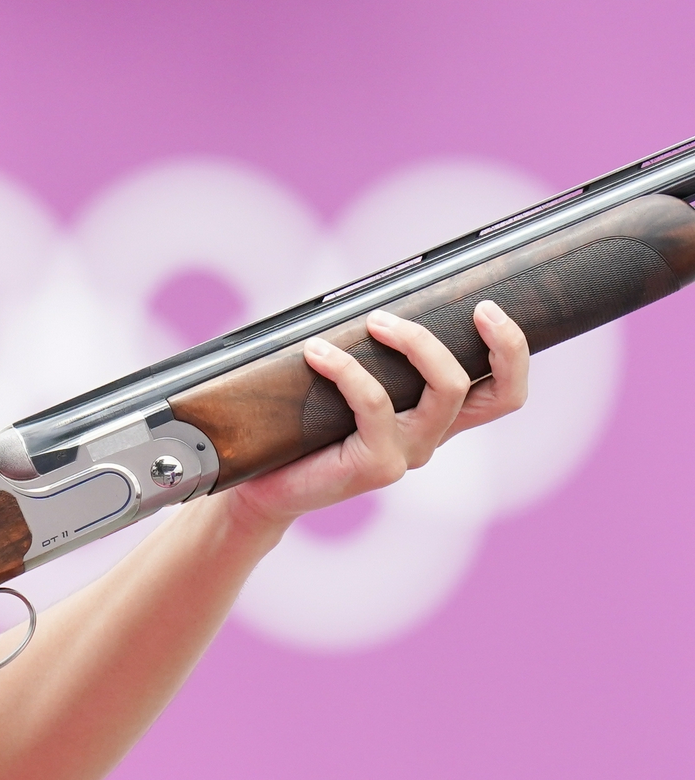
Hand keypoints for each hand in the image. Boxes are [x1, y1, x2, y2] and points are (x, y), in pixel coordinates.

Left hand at [229, 300, 529, 529]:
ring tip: (372, 320)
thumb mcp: (350, 383)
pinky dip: (348, 368)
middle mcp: (432, 437)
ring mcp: (409, 454)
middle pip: (497, 392)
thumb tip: (376, 296)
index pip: (504, 394)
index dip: (513, 352)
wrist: (266, 483)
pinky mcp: (378, 465)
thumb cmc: (304, 427)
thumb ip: (374, 354)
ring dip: (414, 341)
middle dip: (493, 341)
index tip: (487, 308)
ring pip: (445, 389)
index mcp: (437, 418)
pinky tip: (316, 352)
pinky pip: (376, 403)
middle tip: (470, 305)